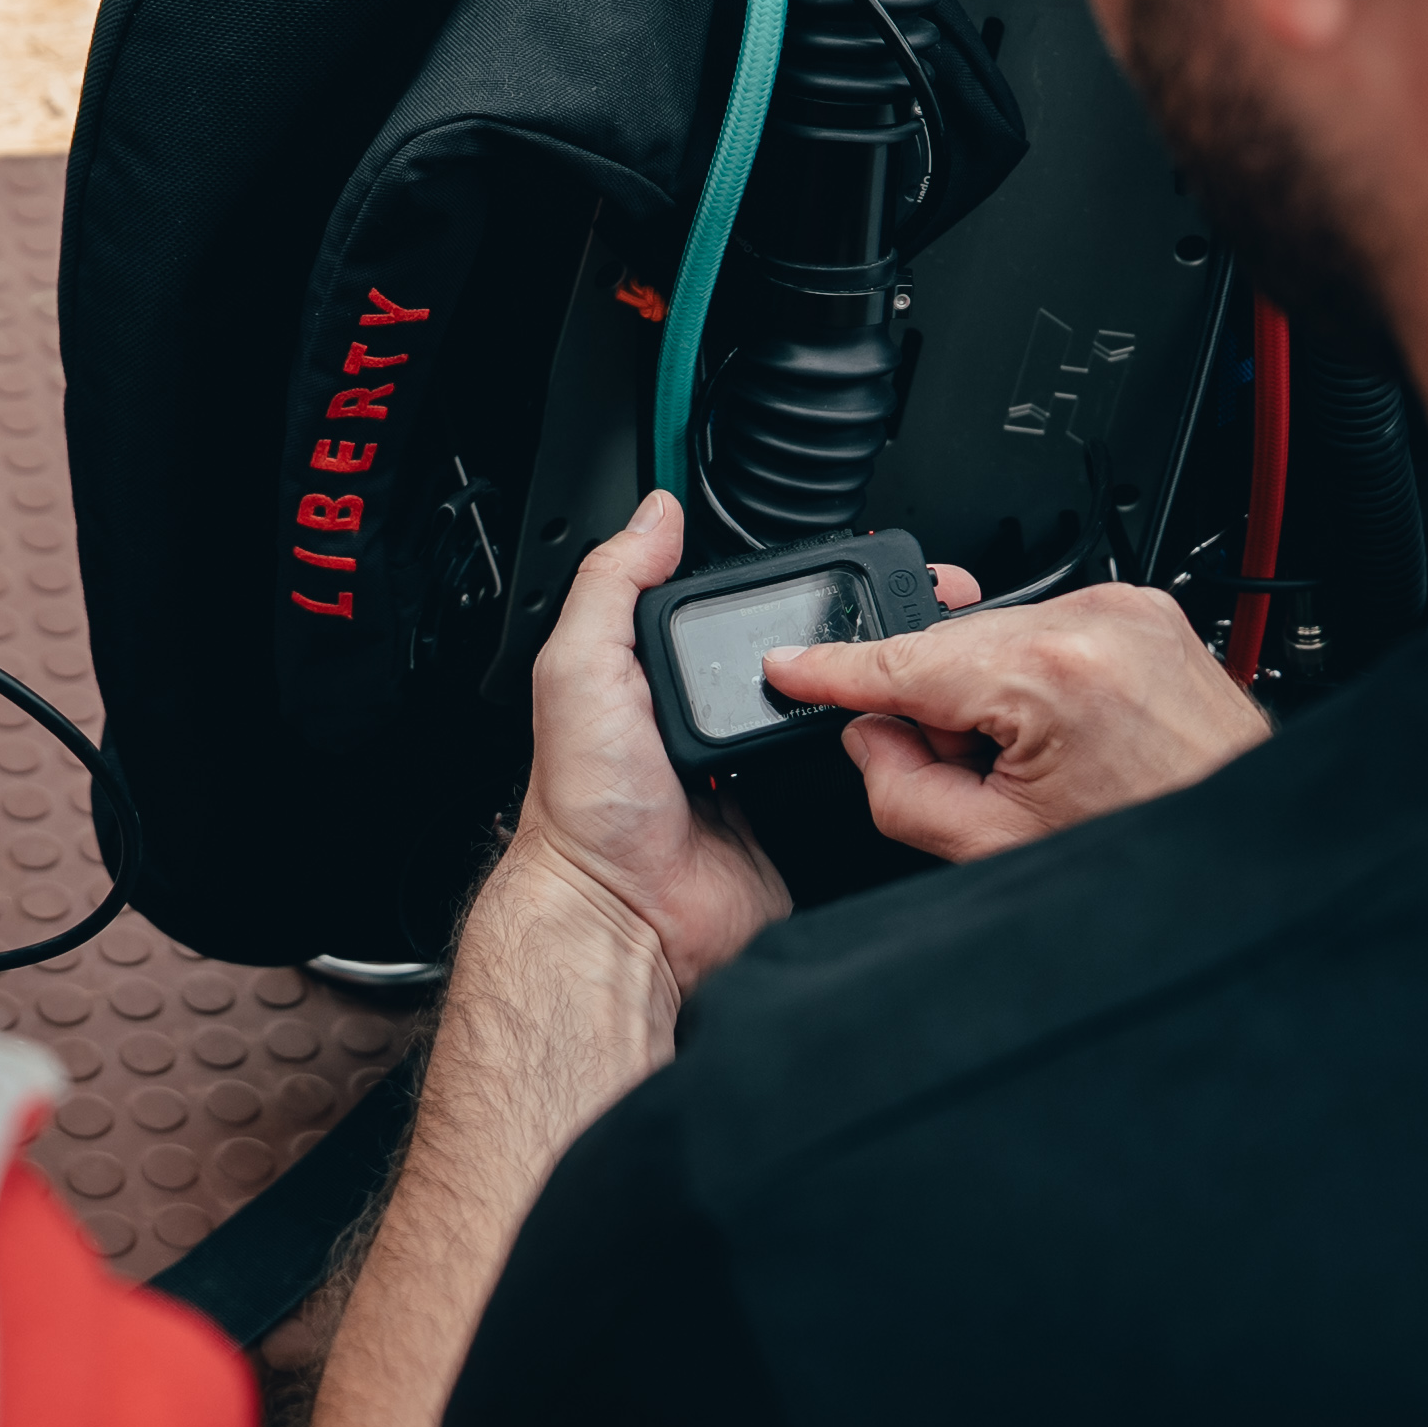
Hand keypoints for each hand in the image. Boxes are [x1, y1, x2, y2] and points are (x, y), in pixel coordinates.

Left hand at [498, 490, 799, 997]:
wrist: (627, 913)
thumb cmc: (587, 808)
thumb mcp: (579, 668)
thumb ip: (611, 584)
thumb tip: (654, 513)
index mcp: (644, 676)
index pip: (703, 607)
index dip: (737, 581)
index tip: (784, 555)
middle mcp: (694, 717)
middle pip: (769, 652)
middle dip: (801, 639)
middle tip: (831, 622)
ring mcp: (745, 765)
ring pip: (812, 705)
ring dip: (831, 693)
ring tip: (846, 672)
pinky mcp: (788, 810)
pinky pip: (835, 768)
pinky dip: (847, 753)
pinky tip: (849, 734)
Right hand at [764, 581, 1268, 861]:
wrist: (1259, 854)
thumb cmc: (1153, 851)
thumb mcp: (996, 847)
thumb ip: (902, 791)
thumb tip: (869, 741)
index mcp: (1050, 672)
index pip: (902, 661)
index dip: (829, 669)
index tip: (783, 664)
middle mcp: (1093, 621)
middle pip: (946, 646)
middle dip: (931, 708)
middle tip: (965, 776)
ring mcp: (1126, 609)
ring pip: (993, 637)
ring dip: (983, 694)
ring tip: (1032, 767)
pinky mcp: (1146, 614)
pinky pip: (1046, 632)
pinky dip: (1028, 679)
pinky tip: (1059, 739)